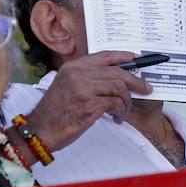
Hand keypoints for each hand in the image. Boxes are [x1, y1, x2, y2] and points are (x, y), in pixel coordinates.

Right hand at [29, 51, 152, 151]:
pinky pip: (115, 104)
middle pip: (117, 72)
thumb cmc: (54, 112)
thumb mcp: (66, 86)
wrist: (40, 130)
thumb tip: (113, 80)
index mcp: (73, 67)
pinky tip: (117, 118)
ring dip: (126, 102)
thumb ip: (85, 79)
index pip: (104, 56)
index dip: (123, 56)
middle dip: (135, 81)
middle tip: (145, 89)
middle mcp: (79, 74)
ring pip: (119, 88)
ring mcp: (84, 89)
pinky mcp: (89, 106)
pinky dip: (120, 112)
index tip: (136, 59)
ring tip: (123, 111)